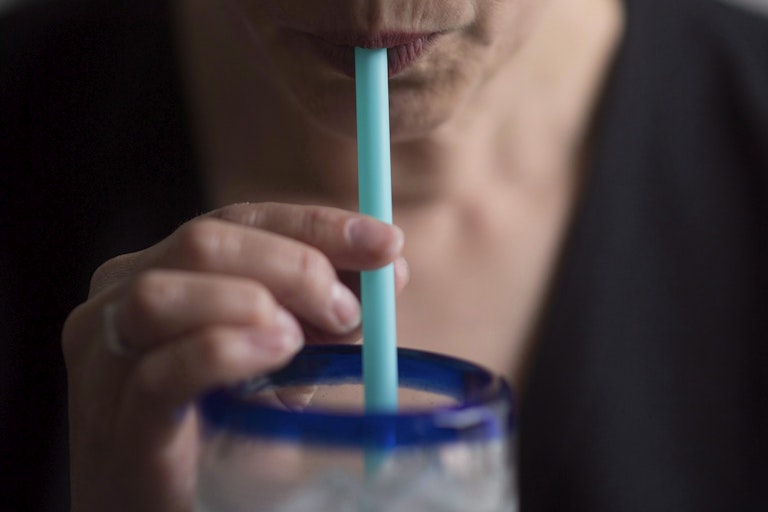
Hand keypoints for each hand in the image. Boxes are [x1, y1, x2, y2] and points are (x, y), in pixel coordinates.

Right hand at [62, 202, 407, 511]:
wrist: (184, 508)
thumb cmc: (232, 427)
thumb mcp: (287, 353)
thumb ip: (328, 306)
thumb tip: (390, 264)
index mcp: (162, 272)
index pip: (238, 220)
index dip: (315, 225)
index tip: (385, 242)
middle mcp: (119, 303)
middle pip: (202, 242)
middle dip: (292, 264)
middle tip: (349, 311)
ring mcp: (104, 364)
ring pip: (159, 295)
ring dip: (251, 301)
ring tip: (301, 340)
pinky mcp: (117, 427)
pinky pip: (162, 372)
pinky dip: (225, 351)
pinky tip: (276, 351)